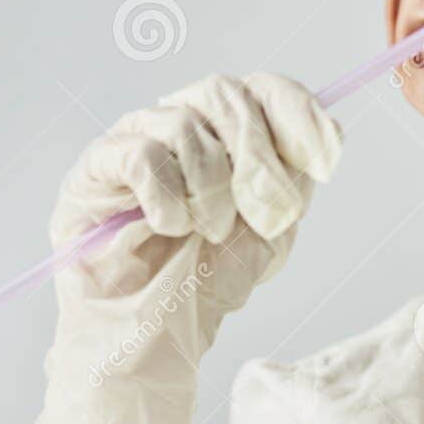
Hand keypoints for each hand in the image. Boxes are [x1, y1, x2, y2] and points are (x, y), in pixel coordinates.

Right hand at [35, 73, 341, 423]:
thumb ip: (295, 178)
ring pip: (183, 124)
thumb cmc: (207, 281)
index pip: (261, 88)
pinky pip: (140, 155)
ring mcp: (132, 140)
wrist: (157, 335)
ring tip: (209, 232)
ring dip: (210, 188)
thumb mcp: (271, 228)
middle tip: (263, 212)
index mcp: (224, 132)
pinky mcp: (93, 170)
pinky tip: (169, 227)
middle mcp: (178, 123)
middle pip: (224, 94)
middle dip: (256, 157)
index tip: (323, 158)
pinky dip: (166, 196)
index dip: (297, 112)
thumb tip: (330, 131)